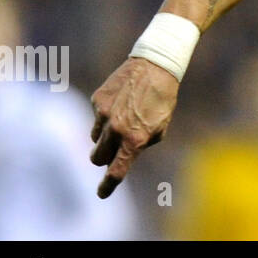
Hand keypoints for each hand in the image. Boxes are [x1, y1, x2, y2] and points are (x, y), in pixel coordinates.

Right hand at [90, 57, 179, 197]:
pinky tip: (121, 102)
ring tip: (123, 119)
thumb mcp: (160, 126)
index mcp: (135, 139)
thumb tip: (123, 156)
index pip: (116, 170)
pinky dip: (105, 116)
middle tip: (112, 152)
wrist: (156, 64)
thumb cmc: (163, 98)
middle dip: (103, 158)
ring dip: (104, 136)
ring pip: (94, 138)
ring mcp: (104, 114)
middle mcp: (116, 129)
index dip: (108, 185)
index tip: (101, 193)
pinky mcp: (97, 100)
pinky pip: (96, 117)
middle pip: (97, 157)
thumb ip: (142, 144)